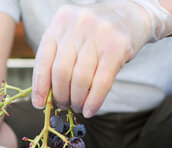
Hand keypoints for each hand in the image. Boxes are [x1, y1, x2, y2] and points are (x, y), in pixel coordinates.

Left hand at [31, 0, 167, 116]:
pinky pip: (101, 82)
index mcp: (60, 22)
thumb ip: (58, 57)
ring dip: (77, 100)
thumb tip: (45, 95)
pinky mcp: (117, 46)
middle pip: (61, 72)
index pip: (43, 59)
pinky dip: (93, 101)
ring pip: (80, 79)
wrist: (132, 14)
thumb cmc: (96, 32)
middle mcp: (77, 25)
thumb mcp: (72, 35)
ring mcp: (98, 33)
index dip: (39, 86)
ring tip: (77, 107)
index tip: (39, 104)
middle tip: (64, 105)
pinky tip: (90, 110)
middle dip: (60, 96)